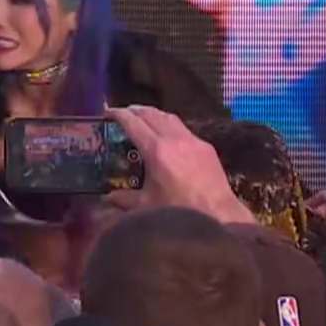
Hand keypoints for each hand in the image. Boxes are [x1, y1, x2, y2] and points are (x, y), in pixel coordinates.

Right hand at [103, 106, 250, 222]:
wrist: (218, 214)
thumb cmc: (178, 210)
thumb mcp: (146, 205)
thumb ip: (124, 198)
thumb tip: (108, 198)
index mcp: (156, 150)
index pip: (133, 122)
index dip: (118, 114)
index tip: (107, 113)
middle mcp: (174, 139)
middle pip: (151, 113)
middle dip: (135, 110)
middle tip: (123, 114)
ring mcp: (193, 141)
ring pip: (170, 117)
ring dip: (154, 115)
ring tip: (144, 120)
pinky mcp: (206, 148)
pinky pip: (184, 129)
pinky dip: (171, 126)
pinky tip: (168, 137)